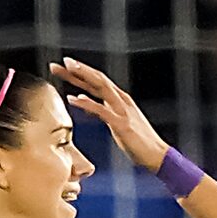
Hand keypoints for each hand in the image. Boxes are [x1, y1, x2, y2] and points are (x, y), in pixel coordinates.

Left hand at [49, 58, 169, 172]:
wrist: (157, 155)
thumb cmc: (138, 141)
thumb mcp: (116, 121)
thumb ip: (101, 109)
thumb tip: (84, 101)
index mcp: (120, 99)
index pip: (98, 80)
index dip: (81, 72)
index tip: (64, 66)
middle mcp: (121, 100)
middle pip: (97, 78)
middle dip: (78, 69)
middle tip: (59, 62)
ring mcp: (122, 110)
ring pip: (100, 86)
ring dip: (82, 76)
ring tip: (65, 69)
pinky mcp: (121, 123)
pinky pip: (101, 110)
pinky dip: (86, 103)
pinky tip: (72, 99)